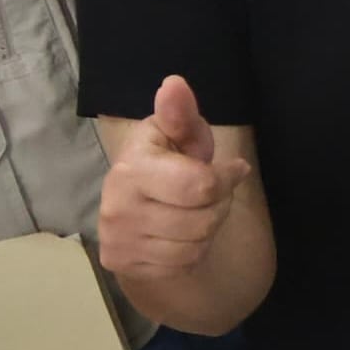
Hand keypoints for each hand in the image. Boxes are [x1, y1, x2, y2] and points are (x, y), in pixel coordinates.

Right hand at [95, 77, 249, 281]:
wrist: (135, 212)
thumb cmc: (167, 163)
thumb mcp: (178, 135)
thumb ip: (180, 113)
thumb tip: (174, 84)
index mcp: (131, 168)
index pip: (199, 186)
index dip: (226, 179)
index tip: (233, 169)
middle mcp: (116, 207)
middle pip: (203, 219)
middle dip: (218, 204)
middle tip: (209, 194)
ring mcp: (117, 240)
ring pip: (196, 245)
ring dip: (207, 228)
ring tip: (193, 211)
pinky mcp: (122, 265)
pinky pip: (183, 264)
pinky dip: (192, 251)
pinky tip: (178, 234)